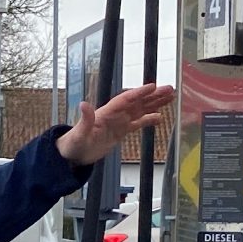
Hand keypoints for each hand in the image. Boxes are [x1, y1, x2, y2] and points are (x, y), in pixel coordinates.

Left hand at [57, 83, 173, 169]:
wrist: (72, 155)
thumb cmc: (73, 143)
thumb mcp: (79, 134)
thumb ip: (84, 120)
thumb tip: (84, 104)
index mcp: (106, 113)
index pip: (125, 100)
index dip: (139, 93)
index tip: (152, 86)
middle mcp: (114, 114)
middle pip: (137, 102)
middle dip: (153, 96)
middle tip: (169, 88)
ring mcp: (118, 122)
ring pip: (140, 110)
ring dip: (154, 103)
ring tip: (170, 96)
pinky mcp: (120, 132)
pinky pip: (137, 123)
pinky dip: (148, 120)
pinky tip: (159, 117)